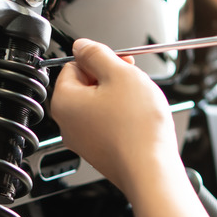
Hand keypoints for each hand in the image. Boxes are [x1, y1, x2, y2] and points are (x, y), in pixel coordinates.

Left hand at [50, 39, 180, 194]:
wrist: (151, 170)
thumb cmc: (136, 127)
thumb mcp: (120, 74)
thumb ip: (97, 54)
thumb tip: (81, 46)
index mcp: (64, 101)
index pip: (73, 65)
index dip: (99, 59)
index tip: (117, 61)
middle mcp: (67, 124)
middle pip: (85, 86)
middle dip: (110, 78)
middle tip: (131, 79)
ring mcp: (83, 140)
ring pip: (99, 105)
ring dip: (119, 97)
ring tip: (138, 102)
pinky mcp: (100, 152)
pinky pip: (107, 124)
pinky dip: (122, 118)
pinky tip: (138, 120)